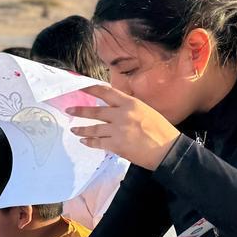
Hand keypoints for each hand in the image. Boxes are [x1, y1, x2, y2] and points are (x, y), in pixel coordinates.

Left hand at [66, 84, 181, 169]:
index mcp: (130, 103)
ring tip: (73, 129)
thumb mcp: (145, 111)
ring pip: (93, 128)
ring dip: (81, 129)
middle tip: (68, 110)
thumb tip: (113, 108)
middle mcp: (122, 114)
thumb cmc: (160, 130)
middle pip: (95, 111)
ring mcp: (118, 130)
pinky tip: (84, 141)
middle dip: (79, 111)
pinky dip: (89, 142)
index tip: (79, 86)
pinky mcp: (116, 145)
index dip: (90, 89)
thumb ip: (128, 108)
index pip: (106, 92)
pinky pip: (98, 143)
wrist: (167, 150)